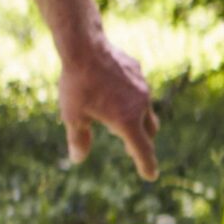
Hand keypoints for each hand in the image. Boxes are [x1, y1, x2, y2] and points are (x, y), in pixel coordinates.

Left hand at [60, 35, 157, 178]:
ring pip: (144, 108)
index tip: (150, 176)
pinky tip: (111, 91)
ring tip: (116, 118)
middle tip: (132, 149)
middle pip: (149, 130)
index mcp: (127, 120)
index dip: (146, 165)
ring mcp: (142, 86)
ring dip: (135, 118)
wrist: (85, 47)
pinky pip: (137, 90)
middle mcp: (141, 104)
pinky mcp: (138, 71)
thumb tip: (78, 159)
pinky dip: (129, 97)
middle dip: (142, 141)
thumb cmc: (77, 86)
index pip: (142, 149)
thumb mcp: (73, 117)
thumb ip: (79, 139)